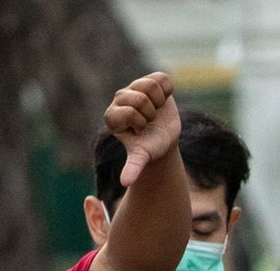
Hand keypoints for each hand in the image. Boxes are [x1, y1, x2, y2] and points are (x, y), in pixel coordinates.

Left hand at [105, 72, 179, 186]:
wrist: (163, 138)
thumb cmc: (150, 148)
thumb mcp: (142, 157)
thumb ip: (133, 167)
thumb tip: (126, 183)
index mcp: (112, 116)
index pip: (128, 112)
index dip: (140, 123)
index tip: (140, 131)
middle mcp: (119, 98)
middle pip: (140, 98)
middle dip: (151, 114)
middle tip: (149, 122)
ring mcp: (134, 87)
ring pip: (150, 85)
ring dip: (159, 102)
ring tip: (156, 111)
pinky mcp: (149, 79)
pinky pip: (162, 78)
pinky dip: (167, 91)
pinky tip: (162, 100)